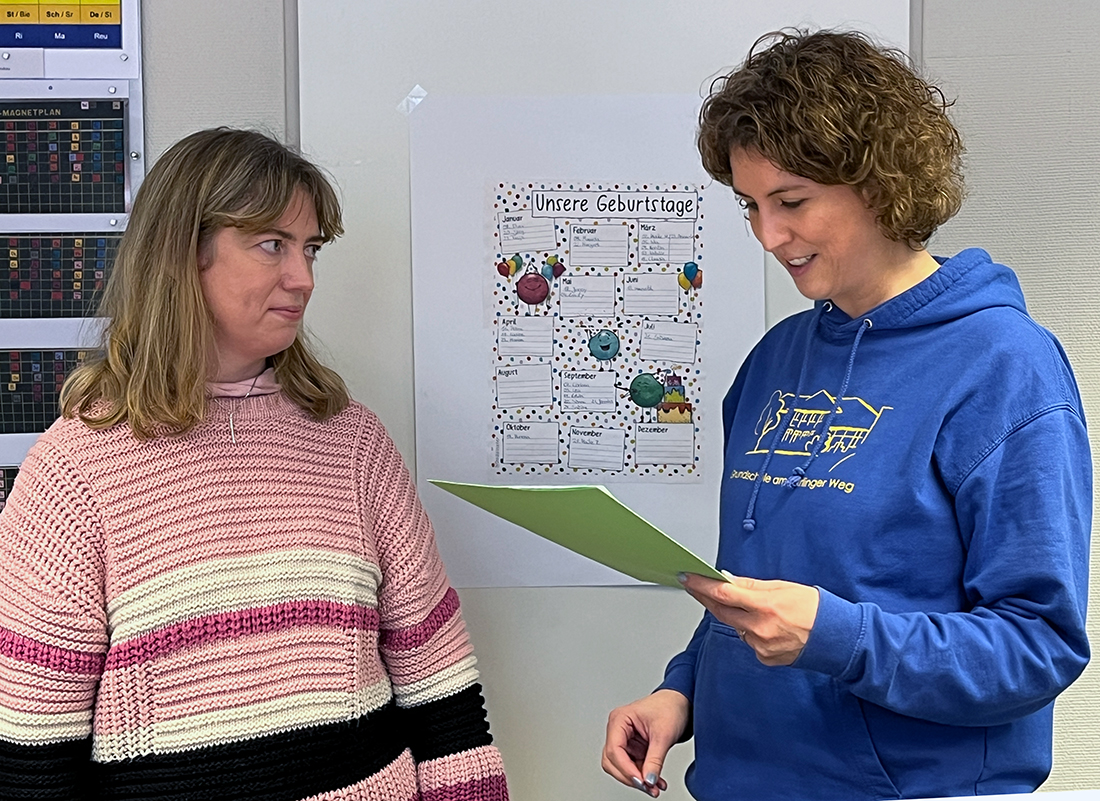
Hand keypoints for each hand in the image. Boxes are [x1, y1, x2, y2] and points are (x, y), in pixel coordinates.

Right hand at [602, 689, 688, 796]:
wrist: (681, 703)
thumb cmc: (670, 707)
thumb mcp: (663, 735)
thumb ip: (655, 759)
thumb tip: (649, 780)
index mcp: (620, 720)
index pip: (614, 750)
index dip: (626, 769)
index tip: (641, 781)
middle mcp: (618, 729)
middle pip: (613, 761)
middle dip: (630, 776)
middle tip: (647, 787)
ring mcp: (625, 739)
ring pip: (621, 767)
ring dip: (637, 779)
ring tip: (654, 787)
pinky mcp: (634, 748)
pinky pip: (633, 767)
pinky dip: (644, 776)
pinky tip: (656, 782)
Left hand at [680, 572, 819, 665]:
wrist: (835, 637)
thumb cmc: (813, 608)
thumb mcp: (783, 587)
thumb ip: (751, 586)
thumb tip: (727, 580)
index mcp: (765, 606)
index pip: (723, 594)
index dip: (702, 586)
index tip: (687, 577)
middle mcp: (760, 629)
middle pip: (721, 612)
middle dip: (705, 597)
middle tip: (694, 585)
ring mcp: (761, 646)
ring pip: (736, 627)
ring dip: (733, 614)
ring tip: (744, 604)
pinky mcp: (765, 658)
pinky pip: (748, 641)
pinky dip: (749, 630)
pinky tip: (764, 624)